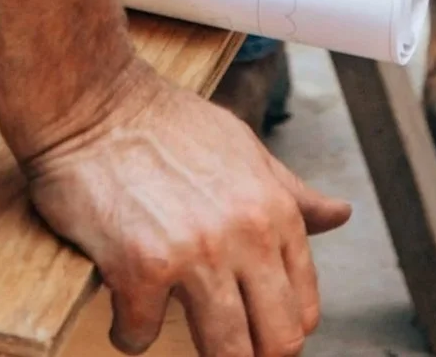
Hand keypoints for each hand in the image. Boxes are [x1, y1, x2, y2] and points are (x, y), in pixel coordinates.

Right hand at [27, 62, 349, 356]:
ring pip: (224, 352)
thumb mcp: (245, 150)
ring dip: (199, 351)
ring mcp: (195, 255)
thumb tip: (339, 215)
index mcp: (275, 210)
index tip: (254, 328)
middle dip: (251, 353)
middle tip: (220, 343)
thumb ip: (292, 194)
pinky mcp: (140, 269)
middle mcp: (245, 235)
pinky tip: (124, 304)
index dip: (279, 328)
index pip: (304, 308)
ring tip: (173, 320)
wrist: (96, 104)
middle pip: (276, 343)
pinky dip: (130, 331)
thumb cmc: (168, 126)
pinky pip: (142, 337)